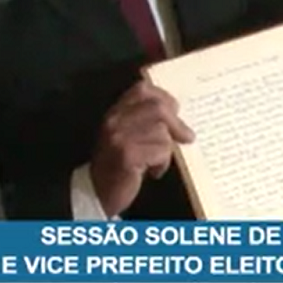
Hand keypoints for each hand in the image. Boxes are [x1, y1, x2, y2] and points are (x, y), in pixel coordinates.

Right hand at [91, 81, 194, 216]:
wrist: (96, 192)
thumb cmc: (117, 164)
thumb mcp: (126, 136)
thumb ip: (144, 120)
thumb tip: (176, 114)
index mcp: (115, 112)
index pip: (143, 89)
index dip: (164, 98)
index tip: (175, 111)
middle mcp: (115, 120)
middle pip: (158, 107)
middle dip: (176, 123)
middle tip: (186, 136)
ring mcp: (120, 137)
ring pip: (162, 132)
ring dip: (167, 149)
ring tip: (158, 162)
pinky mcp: (127, 155)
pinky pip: (160, 151)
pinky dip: (163, 163)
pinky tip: (154, 172)